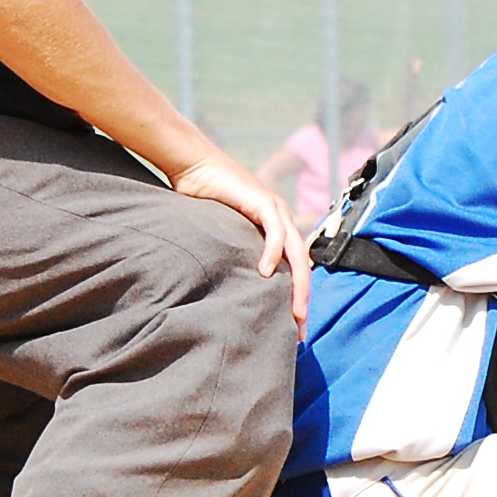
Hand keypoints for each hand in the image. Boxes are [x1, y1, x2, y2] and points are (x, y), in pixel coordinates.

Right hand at [168, 152, 312, 325]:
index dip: (296, 297)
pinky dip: (273, 254)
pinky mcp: (261, 202)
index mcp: (276, 228)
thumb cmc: (202, 199)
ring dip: (297, 285)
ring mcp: (275, 209)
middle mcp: (282, 219)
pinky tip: (266, 273)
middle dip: (304, 300)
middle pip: (303, 266)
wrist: (193, 166)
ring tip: (293, 312)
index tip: (293, 327)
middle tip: (301, 330)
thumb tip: (230, 287)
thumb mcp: (223, 234)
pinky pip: (275, 232)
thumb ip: (234, 254)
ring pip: (296, 253)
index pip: (295, 268)